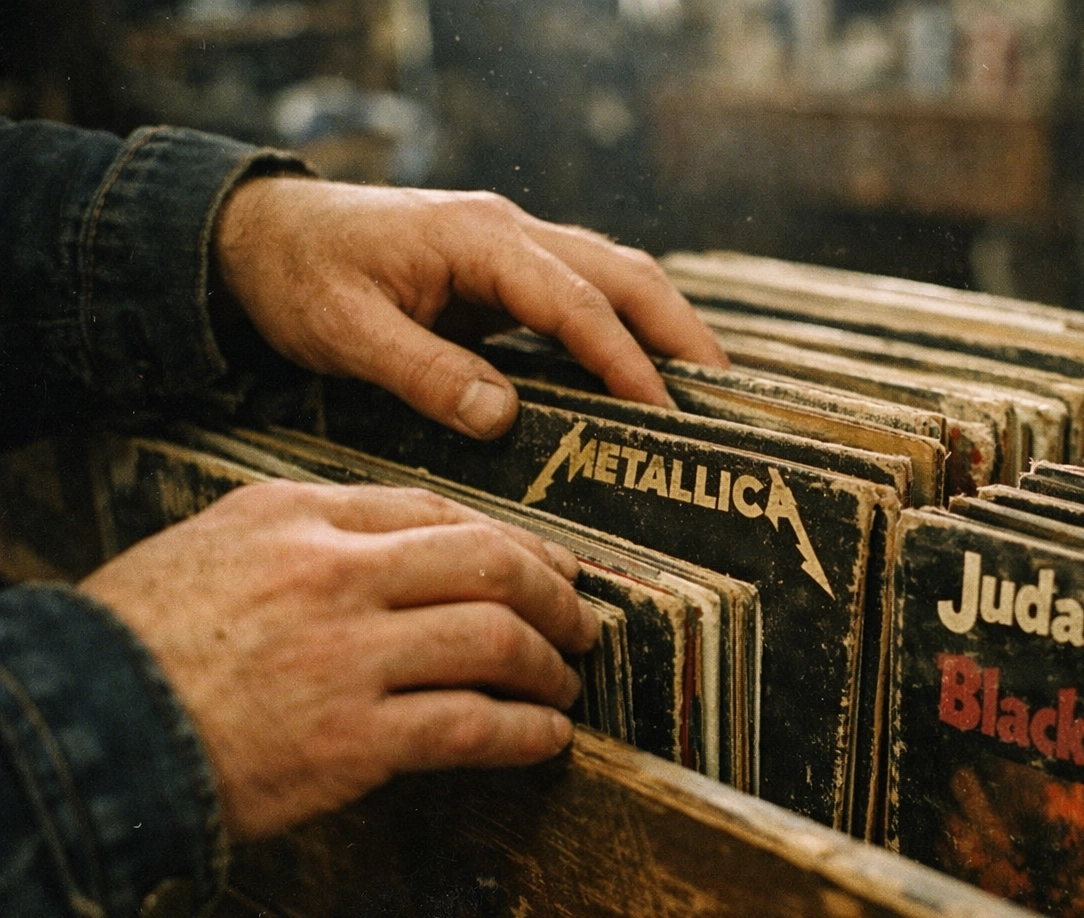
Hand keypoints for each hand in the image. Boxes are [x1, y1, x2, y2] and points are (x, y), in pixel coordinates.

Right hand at [79, 481, 597, 839]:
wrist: (85, 732)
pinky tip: (545, 739)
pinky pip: (472, 728)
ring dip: (549, 666)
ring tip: (563, 684)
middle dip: (555, 595)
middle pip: (490, 563)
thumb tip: (404, 545)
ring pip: (496, 642)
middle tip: (580, 621)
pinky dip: (526, 734)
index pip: (439, 511)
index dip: (514, 540)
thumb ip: (311, 530)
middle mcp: (335, 574)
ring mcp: (348, 657)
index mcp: (302, 517)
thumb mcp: (217, 543)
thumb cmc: (145, 639)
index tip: (548, 566)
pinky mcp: (352, 741)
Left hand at [214, 177, 727, 438]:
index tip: (662, 412)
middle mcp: (508, 232)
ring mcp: (510, 246)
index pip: (573, 301)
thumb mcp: (345, 332)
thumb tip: (504, 418)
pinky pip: (582, 295)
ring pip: (613, 276)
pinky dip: (623, 330)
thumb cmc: (297, 276)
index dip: (623, 358)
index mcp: (477, 239)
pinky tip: (640, 375)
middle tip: (723, 397)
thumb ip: (425, 374)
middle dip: (678, 332)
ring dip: (662, 328)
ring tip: (701, 390)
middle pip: (622, 273)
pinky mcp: (503, 270)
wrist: (258, 233)